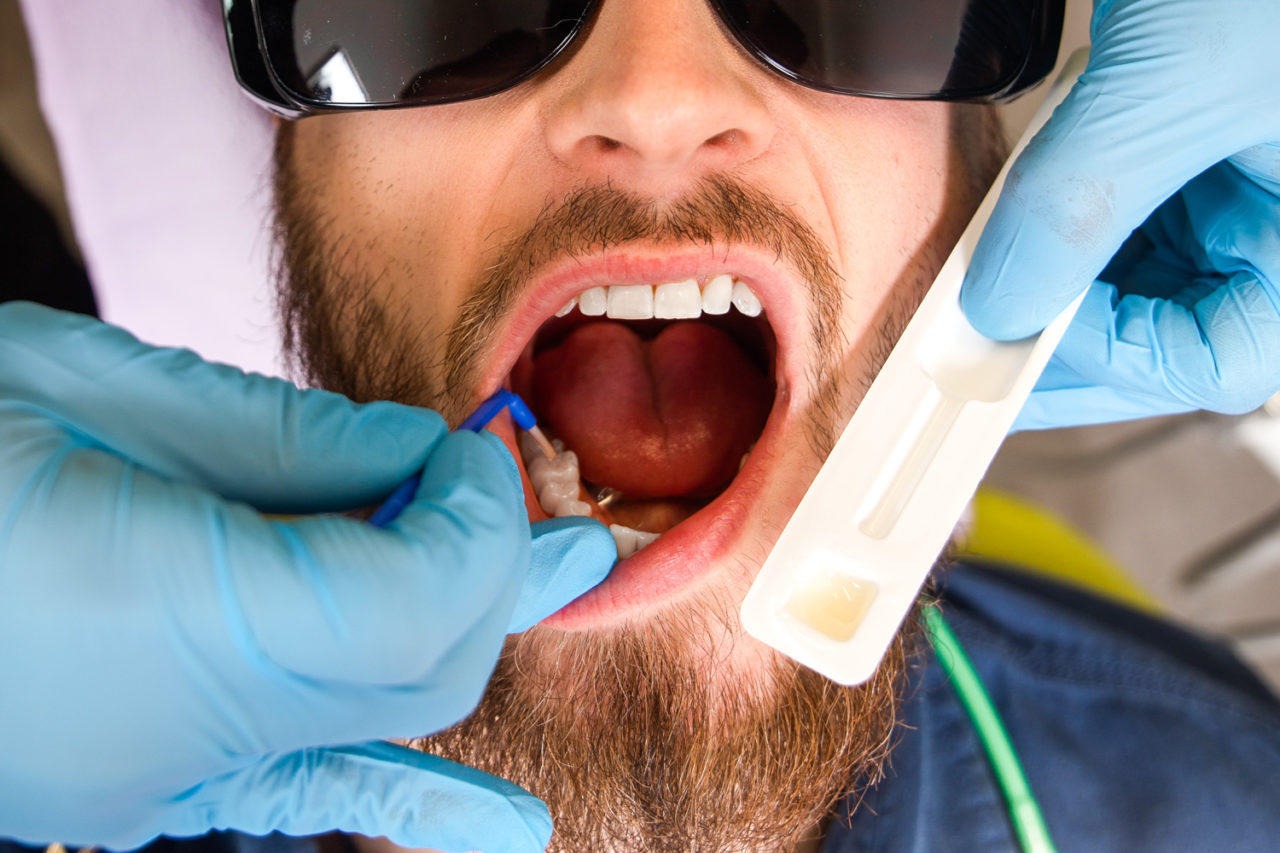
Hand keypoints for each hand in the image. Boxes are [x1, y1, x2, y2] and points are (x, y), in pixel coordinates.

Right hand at [0, 302, 614, 851]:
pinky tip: (492, 825)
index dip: (476, 517)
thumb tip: (415, 454)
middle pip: (418, 671)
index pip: (413, 599)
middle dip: (491, 572)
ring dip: (465, 639)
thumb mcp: (84, 391)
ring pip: (378, 727)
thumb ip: (279, 439)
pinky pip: (301, 795)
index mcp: (162, 619)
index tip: (480, 442)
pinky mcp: (126, 790)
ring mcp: (148, 781)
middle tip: (517, 486)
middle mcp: (171, 733)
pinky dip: (402, 790)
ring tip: (547, 575)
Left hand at [961, 0, 1279, 429]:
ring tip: (987, 248)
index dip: (1107, 362)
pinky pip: (1124, 192)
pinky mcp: (1200, 124)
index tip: (1012, 333)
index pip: (1211, 361)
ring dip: (1053, 259)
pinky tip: (1022, 187)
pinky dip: (1063, 195)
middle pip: (1162, 319)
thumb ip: (1085, 202)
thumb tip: (1000, 299)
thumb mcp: (1180, 80)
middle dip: (1060, 315)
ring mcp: (1242, 171)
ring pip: (1133, 262)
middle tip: (970, 316)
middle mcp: (1278, 218)